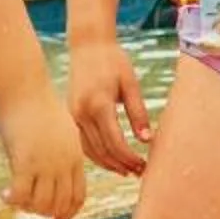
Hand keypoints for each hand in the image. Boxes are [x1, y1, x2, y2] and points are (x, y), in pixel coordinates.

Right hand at [0, 86, 87, 218]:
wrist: (24, 86)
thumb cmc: (37, 104)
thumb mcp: (59, 130)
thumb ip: (61, 151)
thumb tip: (54, 170)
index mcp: (75, 155)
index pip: (78, 196)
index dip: (68, 213)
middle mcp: (64, 163)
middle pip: (60, 204)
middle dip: (45, 212)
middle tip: (28, 207)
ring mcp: (46, 163)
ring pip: (42, 203)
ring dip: (28, 207)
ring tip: (16, 199)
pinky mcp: (26, 161)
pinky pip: (22, 194)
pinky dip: (13, 200)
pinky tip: (4, 196)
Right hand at [68, 44, 153, 176]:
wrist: (88, 45)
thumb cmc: (114, 61)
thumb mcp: (131, 84)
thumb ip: (138, 112)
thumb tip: (147, 140)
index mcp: (99, 104)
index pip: (115, 142)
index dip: (130, 158)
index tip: (144, 165)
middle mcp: (83, 113)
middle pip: (102, 150)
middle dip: (121, 165)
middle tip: (139, 173)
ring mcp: (74, 115)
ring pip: (90, 150)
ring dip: (108, 164)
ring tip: (127, 171)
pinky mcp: (72, 114)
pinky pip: (83, 142)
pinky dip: (97, 154)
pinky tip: (110, 159)